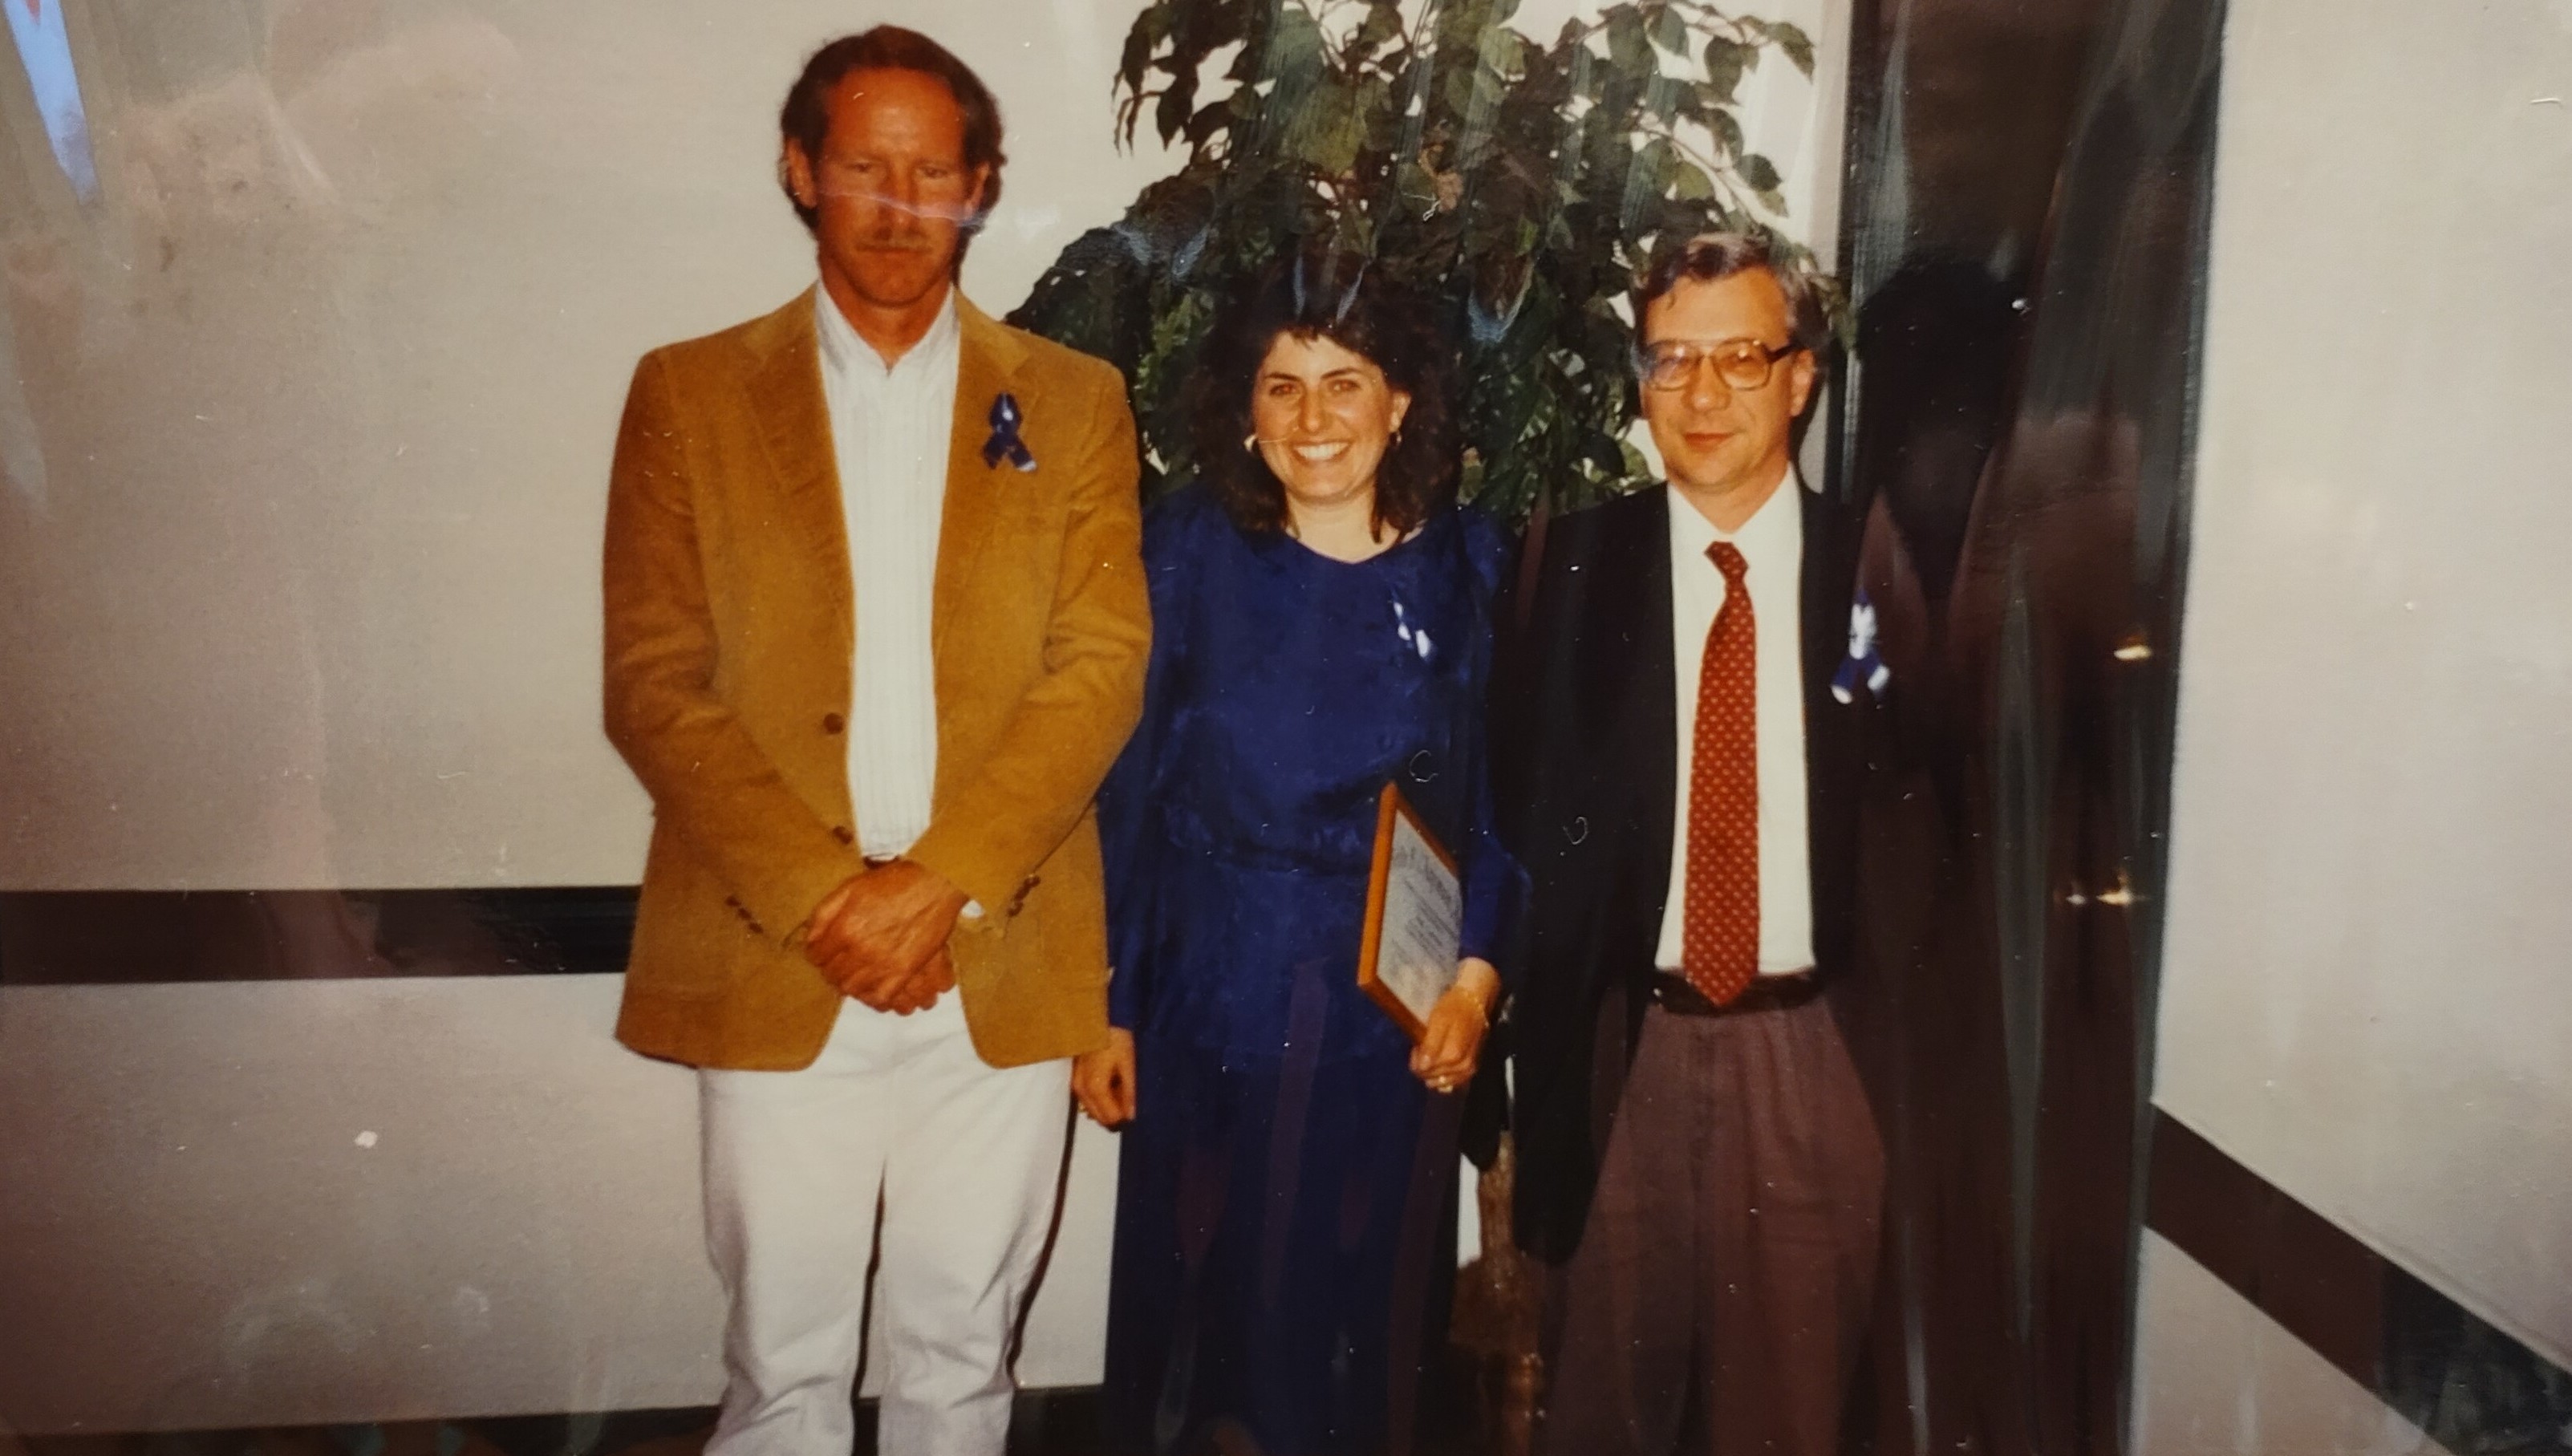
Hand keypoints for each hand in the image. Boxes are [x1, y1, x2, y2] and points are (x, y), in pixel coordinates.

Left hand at [805, 860, 967, 1009]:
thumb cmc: (893, 883)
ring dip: (848, 983)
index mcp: (845, 928)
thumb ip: (824, 913)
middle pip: (833, 975)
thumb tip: (810, 938)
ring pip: (852, 989)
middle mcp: (860, 950)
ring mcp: (882, 964)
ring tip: (854, 974)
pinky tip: (872, 988)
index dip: (817, 954)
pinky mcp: (903, 972)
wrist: (933, 885)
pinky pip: (880, 997)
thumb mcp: (850, 888)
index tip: (824, 952)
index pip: (816, 956)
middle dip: (831, 969)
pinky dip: (871, 997)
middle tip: (838, 963)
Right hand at [1073, 1028, 1137, 1127]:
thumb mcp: (1128, 1063)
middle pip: (1100, 1117)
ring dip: (1110, 1103)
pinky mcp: (1076, 1078)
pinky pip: (1090, 1097)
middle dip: (1117, 1111)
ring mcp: (1076, 1084)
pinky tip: (1113, 1080)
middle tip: (1131, 1093)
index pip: (1110, 1119)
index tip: (1137, 1104)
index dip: (1126, 1117)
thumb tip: (1132, 1116)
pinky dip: (1103, 1095)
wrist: (1099, 1016)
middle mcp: (1080, 1090)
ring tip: (1122, 1083)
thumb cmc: (1115, 1037)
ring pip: (1094, 1108)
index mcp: (1094, 1088)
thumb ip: (1130, 1092)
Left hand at [1411, 958, 1499, 1093]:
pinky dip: (1444, 1075)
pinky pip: (1454, 1082)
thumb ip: (1430, 1046)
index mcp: (1452, 1056)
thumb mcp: (1437, 1021)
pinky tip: (1442, 1063)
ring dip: (1433, 1071)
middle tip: (1422, 1049)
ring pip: (1441, 1082)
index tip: (1416, 1047)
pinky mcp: (1472, 1069)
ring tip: (1433, 1054)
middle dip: (1423, 1066)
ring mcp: (1468, 1070)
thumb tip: (1422, 1067)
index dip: (1415, 1060)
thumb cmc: (1453, 1007)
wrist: (1475, 1001)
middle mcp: (1461, 1068)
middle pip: (1431, 1078)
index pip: (1423, 1070)